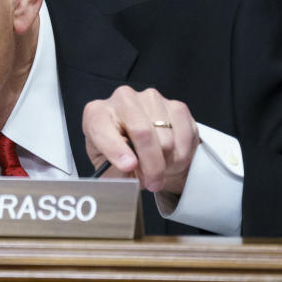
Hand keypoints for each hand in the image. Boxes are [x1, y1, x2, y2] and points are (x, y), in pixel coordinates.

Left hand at [82, 86, 198, 193]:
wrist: (144, 146)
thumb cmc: (121, 155)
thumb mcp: (109, 168)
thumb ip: (114, 173)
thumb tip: (126, 173)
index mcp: (97, 114)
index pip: (103, 128)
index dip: (116, 149)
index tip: (128, 165)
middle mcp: (122, 99)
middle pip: (142, 132)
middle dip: (151, 165)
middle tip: (152, 183)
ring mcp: (150, 99)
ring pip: (166, 138)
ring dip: (166, 162)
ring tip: (158, 168)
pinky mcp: (175, 105)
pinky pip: (184, 136)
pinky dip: (181, 155)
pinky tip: (171, 157)